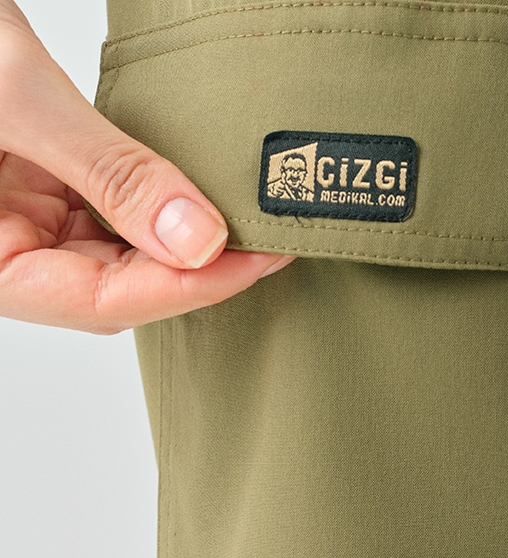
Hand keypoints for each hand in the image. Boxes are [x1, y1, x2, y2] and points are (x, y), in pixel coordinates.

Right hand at [0, 1, 292, 332]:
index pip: (104, 300)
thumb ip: (108, 170)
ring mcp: (25, 222)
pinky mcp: (43, 189)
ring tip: (249, 221)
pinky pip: (114, 216)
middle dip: (199, 271)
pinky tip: (201, 194)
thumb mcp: (16, 97)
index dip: (190, 287)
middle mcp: (7, 252)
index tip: (260, 259)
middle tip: (271, 239)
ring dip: (185, 243)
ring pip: (124, 258)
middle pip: (122, 289)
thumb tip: (198, 238)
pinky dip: (162, 208)